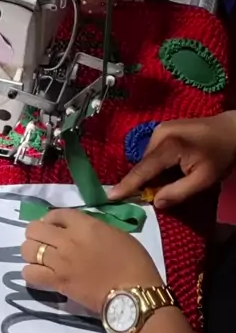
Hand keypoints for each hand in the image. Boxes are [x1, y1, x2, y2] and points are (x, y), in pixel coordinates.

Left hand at [21, 209, 160, 313]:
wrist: (133, 294)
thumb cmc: (134, 263)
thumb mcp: (117, 234)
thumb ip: (94, 227)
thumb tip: (80, 230)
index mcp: (85, 225)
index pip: (57, 214)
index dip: (52, 219)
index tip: (55, 226)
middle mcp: (67, 240)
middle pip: (35, 229)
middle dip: (37, 233)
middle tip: (45, 241)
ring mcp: (60, 262)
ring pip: (27, 249)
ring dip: (31, 251)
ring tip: (40, 257)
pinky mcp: (57, 282)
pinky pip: (30, 273)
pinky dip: (31, 272)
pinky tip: (40, 273)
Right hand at [108, 112, 235, 208]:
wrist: (232, 130)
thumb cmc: (220, 155)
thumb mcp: (204, 179)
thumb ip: (178, 192)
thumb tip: (155, 203)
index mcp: (169, 145)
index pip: (142, 170)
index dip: (126, 185)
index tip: (109, 197)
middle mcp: (159, 134)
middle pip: (144, 165)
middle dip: (146, 182)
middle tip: (159, 194)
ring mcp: (160, 129)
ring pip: (147, 160)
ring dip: (154, 173)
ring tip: (174, 178)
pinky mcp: (162, 129)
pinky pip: (152, 153)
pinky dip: (158, 165)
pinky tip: (173, 169)